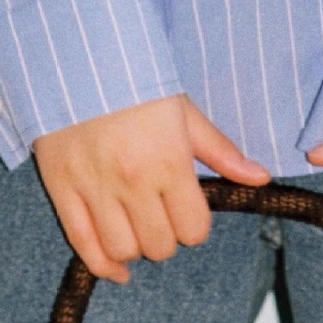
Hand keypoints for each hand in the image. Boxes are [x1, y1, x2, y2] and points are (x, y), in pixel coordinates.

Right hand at [33, 95, 270, 282]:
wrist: (74, 54)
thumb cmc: (134, 80)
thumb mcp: (183, 111)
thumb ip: (220, 151)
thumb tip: (260, 178)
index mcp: (168, 162)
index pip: (193, 230)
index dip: (195, 226)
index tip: (187, 212)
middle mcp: (132, 181)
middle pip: (160, 247)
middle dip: (166, 238)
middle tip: (159, 216)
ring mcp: (94, 188)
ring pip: (124, 250)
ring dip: (135, 247)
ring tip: (136, 228)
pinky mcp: (62, 189)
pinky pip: (84, 246)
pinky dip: (103, 266)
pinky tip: (117, 269)